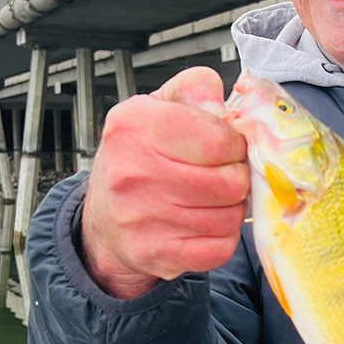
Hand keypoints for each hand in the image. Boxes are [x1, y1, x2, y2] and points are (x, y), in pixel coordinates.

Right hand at [81, 67, 249, 297]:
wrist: (105, 218)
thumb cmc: (141, 155)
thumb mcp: (161, 107)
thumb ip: (197, 89)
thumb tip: (223, 108)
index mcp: (135, 126)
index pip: (221, 140)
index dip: (236, 145)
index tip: (226, 147)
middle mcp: (132, 172)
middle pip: (232, 182)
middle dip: (237, 177)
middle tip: (222, 174)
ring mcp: (142, 218)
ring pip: (231, 217)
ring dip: (232, 208)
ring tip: (212, 198)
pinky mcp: (157, 254)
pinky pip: (221, 248)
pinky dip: (222, 237)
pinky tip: (204, 223)